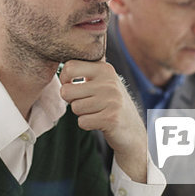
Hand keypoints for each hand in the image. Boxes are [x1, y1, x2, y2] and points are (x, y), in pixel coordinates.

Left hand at [59, 59, 147, 182]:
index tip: (71, 85)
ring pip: (75, 108)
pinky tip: (99, 122)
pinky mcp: (111, 118)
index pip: (70, 66)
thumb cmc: (110, 103)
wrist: (132, 130)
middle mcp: (109, 82)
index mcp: (105, 69)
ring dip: (81, 113)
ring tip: (96, 112)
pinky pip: (82, 122)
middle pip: (67, 90)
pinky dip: (87, 124)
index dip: (64, 79)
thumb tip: (62, 66)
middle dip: (71, 100)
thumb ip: (86, 70)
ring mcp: (112, 100)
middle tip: (84, 102)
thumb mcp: (103, 81)